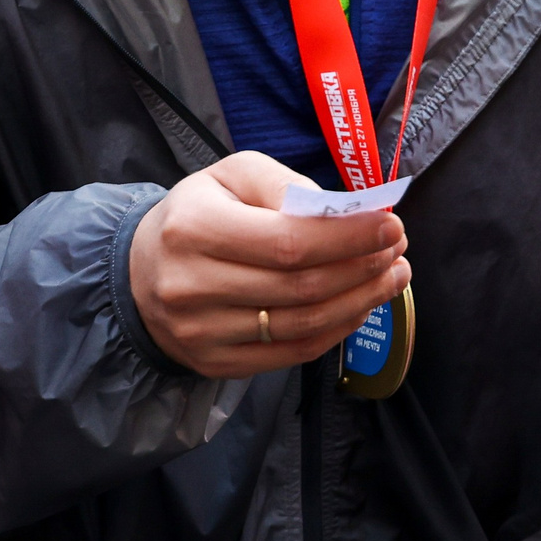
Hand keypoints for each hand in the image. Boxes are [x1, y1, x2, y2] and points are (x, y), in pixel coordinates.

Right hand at [128, 153, 411, 377]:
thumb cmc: (199, 213)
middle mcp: (191, 286)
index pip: (288, 241)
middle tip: (398, 252)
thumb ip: (285, 185)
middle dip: (362, 269)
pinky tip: (358, 307)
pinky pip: (290, 355)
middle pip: (300, 287)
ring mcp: (200, 333)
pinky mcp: (214, 364)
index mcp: (194, 228)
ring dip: (359, 302)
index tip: (391, 226)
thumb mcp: (232, 176)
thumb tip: (346, 212)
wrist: (141, 272)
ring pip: (301, 327)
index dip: (348, 238)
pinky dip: (334, 331)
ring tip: (391, 278)